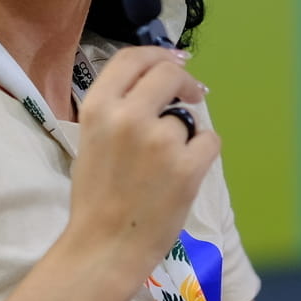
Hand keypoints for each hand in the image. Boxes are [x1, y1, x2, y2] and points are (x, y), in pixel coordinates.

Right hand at [64, 48, 220, 280]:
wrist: (105, 246)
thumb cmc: (95, 198)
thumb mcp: (91, 140)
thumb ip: (117, 110)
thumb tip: (156, 85)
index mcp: (98, 108)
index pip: (132, 58)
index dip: (158, 54)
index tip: (175, 61)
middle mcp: (128, 116)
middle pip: (169, 73)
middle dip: (185, 82)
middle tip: (192, 95)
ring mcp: (160, 140)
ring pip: (188, 117)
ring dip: (185, 135)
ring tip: (166, 167)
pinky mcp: (187, 165)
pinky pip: (209, 141)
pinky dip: (202, 155)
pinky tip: (183, 175)